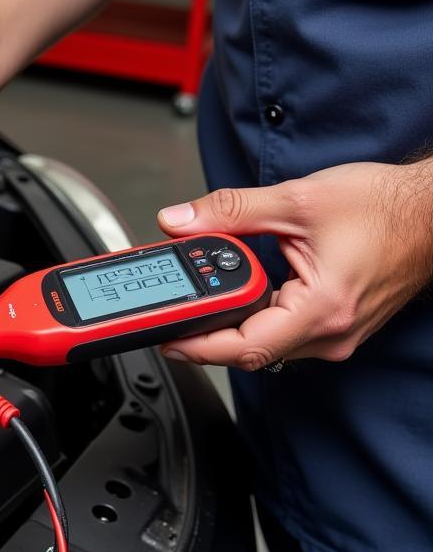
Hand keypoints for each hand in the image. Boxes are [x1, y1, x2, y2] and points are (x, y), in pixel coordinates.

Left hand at [156, 160, 432, 369]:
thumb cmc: (384, 207)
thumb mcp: (297, 200)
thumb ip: (232, 211)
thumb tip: (180, 222)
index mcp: (321, 309)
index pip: (244, 348)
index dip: (198, 347)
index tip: (166, 338)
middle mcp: (330, 334)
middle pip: (250, 351)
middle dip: (205, 335)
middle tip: (171, 316)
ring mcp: (336, 336)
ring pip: (267, 345)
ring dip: (232, 325)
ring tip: (203, 301)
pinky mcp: (336, 328)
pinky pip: (284, 335)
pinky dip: (257, 318)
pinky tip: (243, 296)